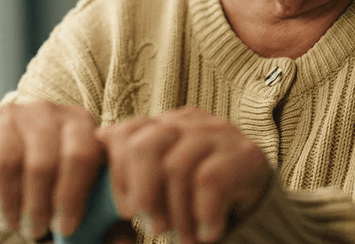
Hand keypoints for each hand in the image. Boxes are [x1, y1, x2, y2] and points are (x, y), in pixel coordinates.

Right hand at [0, 100, 104, 239]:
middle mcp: (47, 110)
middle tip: (36, 229)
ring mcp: (10, 116)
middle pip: (43, 162)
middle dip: (39, 206)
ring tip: (14, 221)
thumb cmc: (58, 181)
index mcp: (81, 122)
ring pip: (8, 163)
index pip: (82, 155)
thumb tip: (126, 242)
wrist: (12, 159)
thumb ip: (107, 216)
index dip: (73, 196)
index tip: (67, 227)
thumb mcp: (85, 190)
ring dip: (10, 203)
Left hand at [96, 107, 271, 243]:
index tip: (126, 212)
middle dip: (143, 195)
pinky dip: (202, 215)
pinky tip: (207, 232)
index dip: (116, 174)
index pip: (125, 133)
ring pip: (176, 168)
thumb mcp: (161, 187)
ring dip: (176, 214)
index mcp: (165, 125)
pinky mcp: (244, 154)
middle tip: (152, 228)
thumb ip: (132, 181)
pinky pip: (209, 182)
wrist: (256, 203)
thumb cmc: (196, 200)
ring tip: (184, 237)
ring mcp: (218, 133)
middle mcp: (189, 122)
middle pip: (146, 146)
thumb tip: (98, 169)